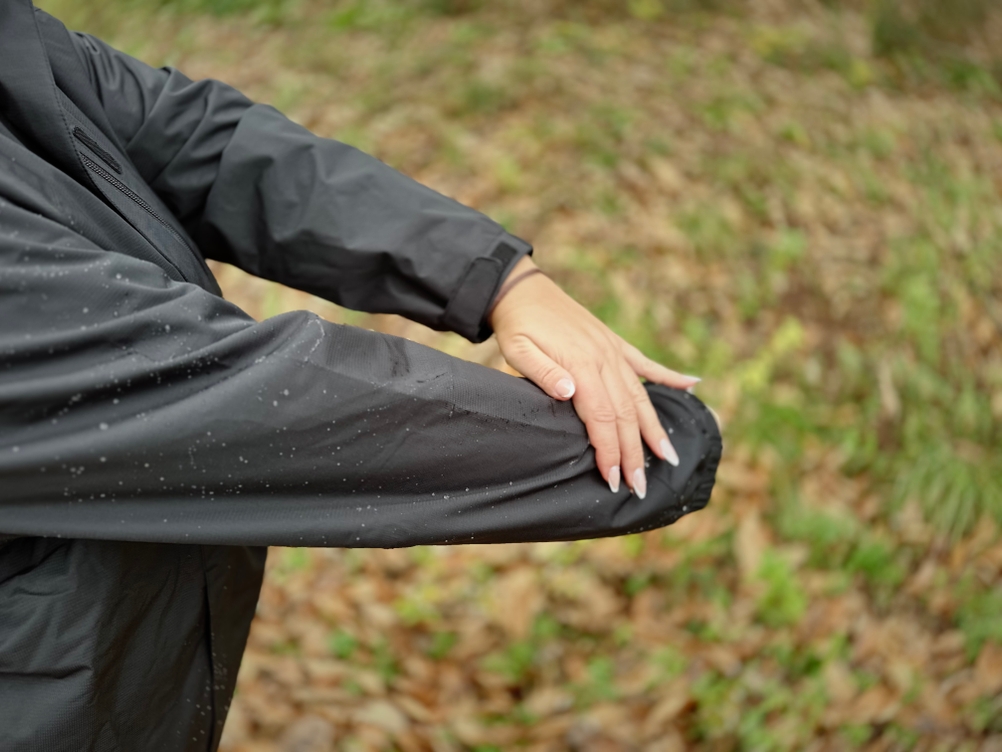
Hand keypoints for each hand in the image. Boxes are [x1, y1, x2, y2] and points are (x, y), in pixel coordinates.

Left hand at [489, 256, 699, 496]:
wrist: (523, 290)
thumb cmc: (517, 326)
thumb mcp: (518, 350)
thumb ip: (542, 372)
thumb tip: (569, 392)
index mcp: (580, 365)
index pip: (601, 417)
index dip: (609, 451)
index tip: (613, 479)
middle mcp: (604, 359)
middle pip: (626, 414)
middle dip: (635, 453)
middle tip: (642, 486)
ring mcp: (613, 351)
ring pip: (640, 396)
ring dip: (654, 429)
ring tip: (669, 457)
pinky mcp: (615, 343)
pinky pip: (646, 364)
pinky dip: (670, 376)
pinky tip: (693, 385)